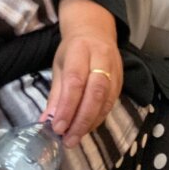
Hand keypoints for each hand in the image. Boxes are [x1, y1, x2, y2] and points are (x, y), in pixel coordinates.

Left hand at [43, 0, 122, 148]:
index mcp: (80, 49)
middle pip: (95, 91)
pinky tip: (87, 128)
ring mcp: (115, 68)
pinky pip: (112, 102)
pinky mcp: (121, 79)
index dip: (67, 106)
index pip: (75, 80)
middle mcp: (101, 57)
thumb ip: (55, 94)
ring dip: (90, 122)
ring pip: (106, 99)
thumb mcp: (59, 65)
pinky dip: (99, 118)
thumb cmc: (73, 49)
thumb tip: (47, 122)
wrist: (96, 30)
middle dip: (81, 119)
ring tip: (75, 138)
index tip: (57, 128)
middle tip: (68, 139)